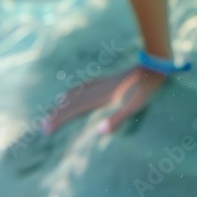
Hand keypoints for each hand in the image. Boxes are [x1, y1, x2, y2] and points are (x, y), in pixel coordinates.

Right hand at [41, 66, 166, 135]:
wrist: (155, 64)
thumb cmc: (148, 87)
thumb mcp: (136, 106)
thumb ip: (118, 119)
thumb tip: (98, 132)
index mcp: (103, 97)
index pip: (75, 110)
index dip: (60, 120)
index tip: (46, 130)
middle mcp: (99, 89)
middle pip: (72, 103)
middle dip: (57, 114)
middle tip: (42, 127)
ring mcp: (103, 83)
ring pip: (77, 93)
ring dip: (63, 103)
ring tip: (52, 109)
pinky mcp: (109, 80)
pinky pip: (85, 86)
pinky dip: (74, 91)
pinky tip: (72, 92)